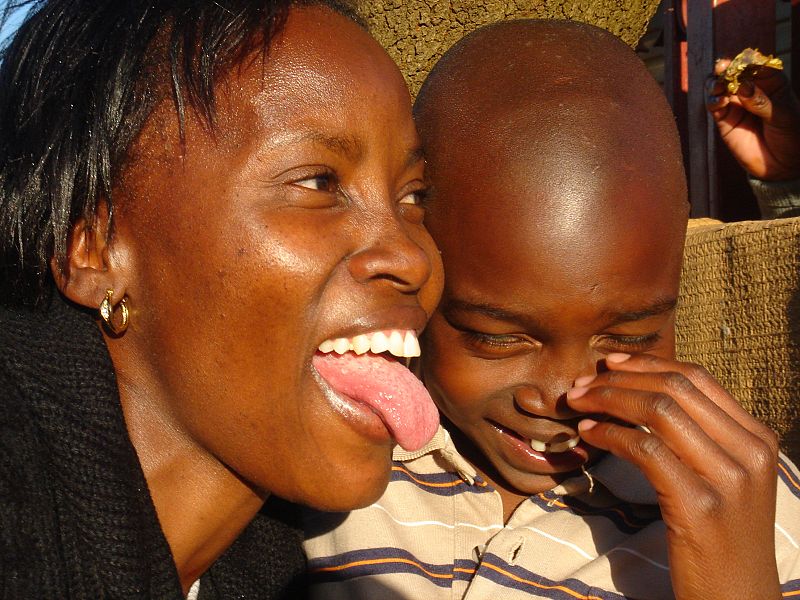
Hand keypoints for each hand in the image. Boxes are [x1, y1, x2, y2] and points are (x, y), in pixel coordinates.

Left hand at [566, 353, 780, 599]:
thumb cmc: (721, 538)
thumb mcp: (724, 479)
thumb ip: (699, 437)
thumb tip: (642, 393)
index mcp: (757, 438)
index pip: (697, 378)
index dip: (647, 363)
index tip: (609, 363)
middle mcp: (749, 452)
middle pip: (675, 387)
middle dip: (620, 379)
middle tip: (582, 384)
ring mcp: (728, 478)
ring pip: (659, 410)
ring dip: (608, 400)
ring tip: (578, 404)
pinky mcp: (699, 506)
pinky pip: (646, 448)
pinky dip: (609, 434)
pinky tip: (588, 434)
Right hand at [706, 58, 799, 180]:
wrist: (783, 165)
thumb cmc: (791, 135)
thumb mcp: (783, 116)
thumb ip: (762, 101)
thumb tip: (743, 87)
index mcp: (771, 82)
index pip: (757, 65)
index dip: (748, 61)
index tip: (742, 61)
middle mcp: (751, 90)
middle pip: (734, 73)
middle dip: (727, 68)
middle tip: (722, 67)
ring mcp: (736, 104)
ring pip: (720, 87)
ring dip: (715, 83)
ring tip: (719, 86)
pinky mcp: (724, 120)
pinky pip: (714, 106)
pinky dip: (713, 101)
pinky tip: (719, 102)